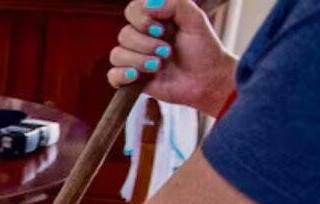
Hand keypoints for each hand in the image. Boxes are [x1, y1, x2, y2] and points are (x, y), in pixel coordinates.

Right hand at [107, 0, 236, 117]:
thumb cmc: (203, 49)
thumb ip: (174, 4)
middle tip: (167, 51)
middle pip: (124, 34)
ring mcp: (135, 59)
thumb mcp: (194, 19)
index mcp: (154, 20)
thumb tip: (148, 4)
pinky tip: (137, 76)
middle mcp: (142, 38)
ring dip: (139, 60)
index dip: (141, 19)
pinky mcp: (132, 80)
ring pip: (117, 54)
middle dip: (146, 44)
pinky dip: (123, 75)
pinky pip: (113, 75)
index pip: (132, 10)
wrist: (206, 80)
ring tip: (159, 65)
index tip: (161, 28)